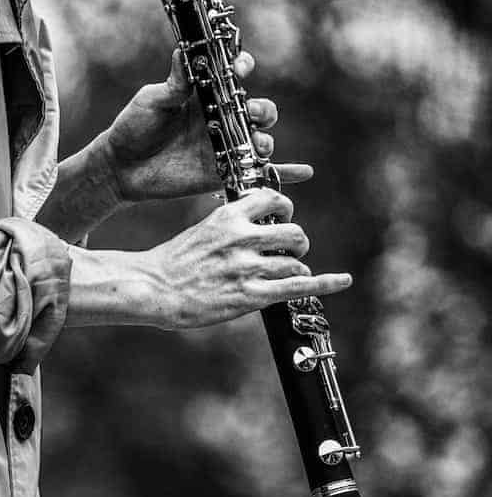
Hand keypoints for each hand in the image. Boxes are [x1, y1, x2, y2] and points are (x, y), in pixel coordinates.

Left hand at [102, 49, 278, 202]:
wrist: (122, 167)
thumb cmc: (133, 127)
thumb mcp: (152, 100)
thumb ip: (174, 83)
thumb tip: (184, 52)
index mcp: (205, 95)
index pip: (234, 77)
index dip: (243, 68)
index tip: (240, 69)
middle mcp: (220, 119)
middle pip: (258, 110)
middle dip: (262, 110)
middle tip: (250, 114)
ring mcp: (224, 147)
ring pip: (260, 140)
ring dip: (265, 140)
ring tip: (256, 144)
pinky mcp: (223, 172)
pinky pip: (258, 172)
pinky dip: (283, 173)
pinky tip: (303, 173)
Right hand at [144, 186, 351, 328]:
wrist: (153, 287)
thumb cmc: (175, 261)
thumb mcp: (203, 229)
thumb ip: (233, 224)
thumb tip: (260, 224)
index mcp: (229, 216)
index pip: (274, 200)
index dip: (285, 210)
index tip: (282, 218)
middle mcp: (242, 238)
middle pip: (294, 232)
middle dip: (297, 242)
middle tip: (290, 252)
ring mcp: (247, 268)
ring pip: (295, 262)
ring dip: (296, 269)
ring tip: (286, 275)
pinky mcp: (250, 296)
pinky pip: (298, 287)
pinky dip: (326, 282)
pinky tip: (343, 280)